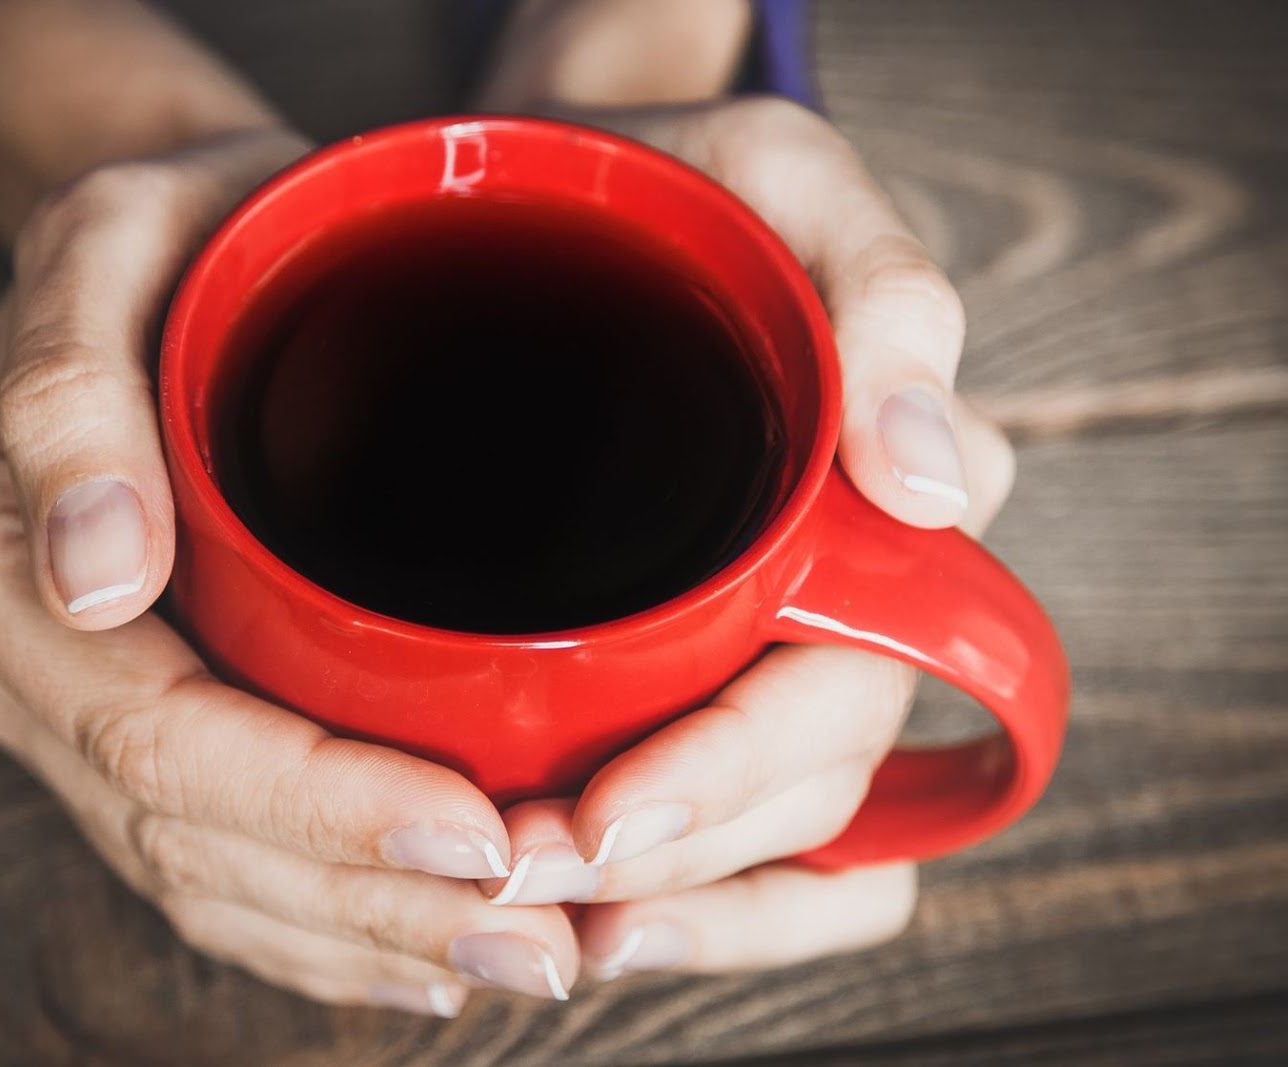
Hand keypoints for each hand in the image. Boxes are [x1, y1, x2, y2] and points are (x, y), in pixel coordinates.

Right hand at [0, 130, 584, 1016]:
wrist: (170, 246)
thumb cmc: (175, 230)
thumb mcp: (115, 239)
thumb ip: (71, 392)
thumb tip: (91, 578)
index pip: (153, 733)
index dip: (316, 808)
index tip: (476, 834)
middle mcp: (4, 651)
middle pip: (183, 834)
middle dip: (367, 904)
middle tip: (541, 934)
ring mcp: (57, 703)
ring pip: (200, 876)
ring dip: (362, 940)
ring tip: (522, 956)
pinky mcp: (123, 720)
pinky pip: (201, 862)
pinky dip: (316, 927)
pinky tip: (420, 954)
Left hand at [466, 98, 1016, 981]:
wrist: (583, 211)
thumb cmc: (682, 197)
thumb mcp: (780, 182)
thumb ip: (883, 294)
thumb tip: (934, 482)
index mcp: (882, 518)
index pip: (847, 695)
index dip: (735, 776)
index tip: (606, 814)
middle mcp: (851, 606)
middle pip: (804, 796)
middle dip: (668, 860)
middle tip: (514, 870)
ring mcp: (780, 654)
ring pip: (782, 844)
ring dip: (670, 904)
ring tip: (541, 919)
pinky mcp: (709, 677)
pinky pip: (758, 841)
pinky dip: (698, 906)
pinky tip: (595, 920)